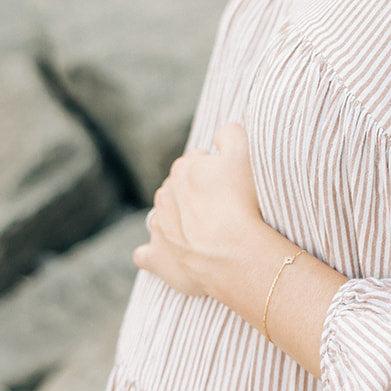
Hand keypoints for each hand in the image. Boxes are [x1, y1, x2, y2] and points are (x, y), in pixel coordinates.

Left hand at [134, 121, 263, 299]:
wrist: (234, 254)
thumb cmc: (241, 203)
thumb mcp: (244, 154)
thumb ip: (230, 134)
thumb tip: (221, 133)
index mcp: (183, 169)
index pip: (197, 162)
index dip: (216, 171)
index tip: (230, 184)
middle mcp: (165, 195)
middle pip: (179, 189)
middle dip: (194, 196)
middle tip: (223, 209)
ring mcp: (158, 228)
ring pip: (162, 217)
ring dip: (177, 221)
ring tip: (204, 233)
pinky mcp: (157, 257)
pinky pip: (146, 254)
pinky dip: (154, 253)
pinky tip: (167, 255)